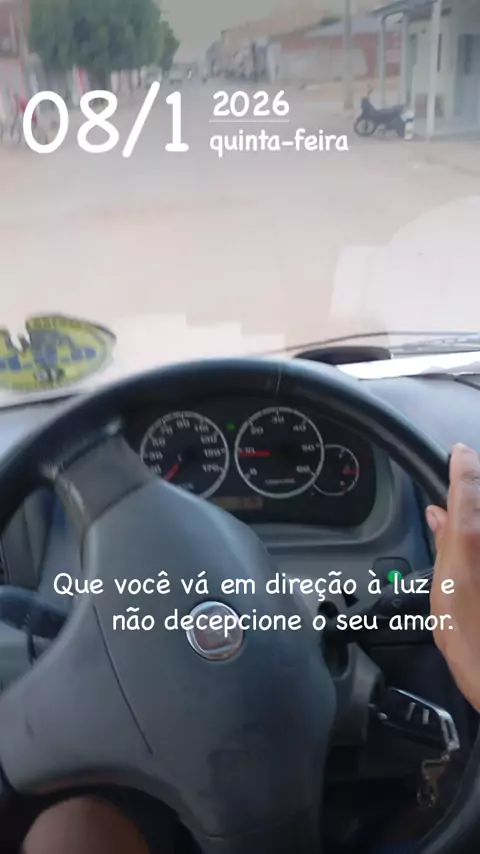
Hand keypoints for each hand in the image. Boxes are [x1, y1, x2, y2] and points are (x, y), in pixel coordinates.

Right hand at [426, 443, 479, 711]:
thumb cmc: (472, 639)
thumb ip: (443, 540)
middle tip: (455, 516)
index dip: (462, 462)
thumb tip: (440, 514)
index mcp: (471, 535)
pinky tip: (474, 568)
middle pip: (479, 502)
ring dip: (473, 526)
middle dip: (470, 500)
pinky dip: (476, 546)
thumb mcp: (444, 585)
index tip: (460, 453)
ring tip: (467, 558)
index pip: (468, 478)